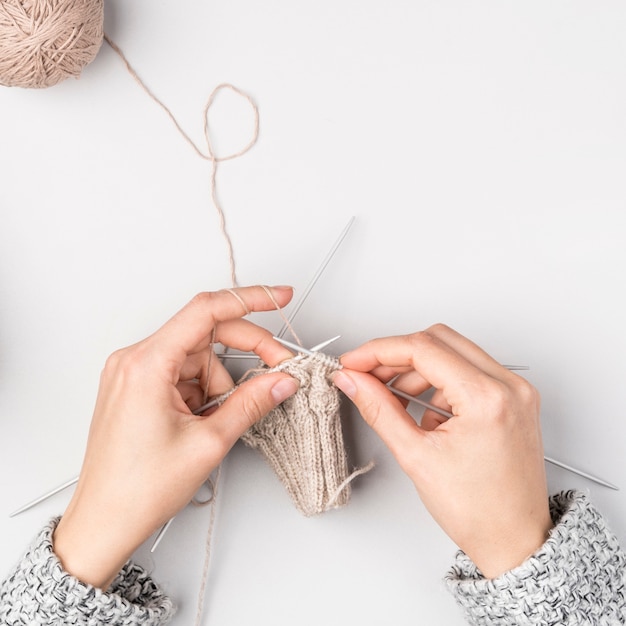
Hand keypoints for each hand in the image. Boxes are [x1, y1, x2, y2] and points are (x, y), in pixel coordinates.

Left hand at [53, 286, 297, 588]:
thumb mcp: (208, 442)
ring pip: (199, 357)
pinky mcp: (139, 386)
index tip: (280, 297)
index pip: (206, 310)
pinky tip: (205, 420)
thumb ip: (252, 402)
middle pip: (206, 333)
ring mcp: (135, 373)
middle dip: (246, 349)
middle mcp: (136, 359)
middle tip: (278, 369)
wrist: (104, 521)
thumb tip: (282, 380)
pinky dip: (205, 391)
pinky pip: (184, 373)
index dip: (250, 299)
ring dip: (222, 382)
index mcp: (147, 364)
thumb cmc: (139, 488)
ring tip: (219, 421)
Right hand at [333, 324, 552, 577]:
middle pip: (439, 340)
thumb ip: (378, 409)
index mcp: (487, 398)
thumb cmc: (478, 511)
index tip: (354, 362)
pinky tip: (425, 411)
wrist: (513, 540)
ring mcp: (515, 390)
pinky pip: (468, 370)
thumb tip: (353, 381)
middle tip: (369, 376)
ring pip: (453, 351)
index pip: (422, 349)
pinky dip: (439, 382)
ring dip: (418, 369)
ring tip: (397, 401)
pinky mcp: (513, 397)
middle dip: (397, 355)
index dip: (379, 351)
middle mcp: (509, 386)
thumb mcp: (416, 457)